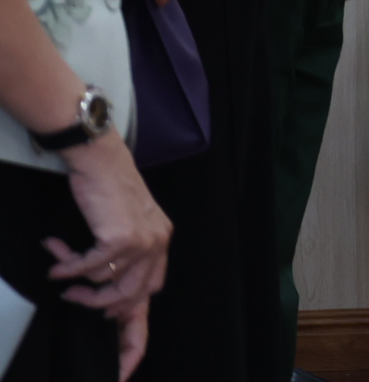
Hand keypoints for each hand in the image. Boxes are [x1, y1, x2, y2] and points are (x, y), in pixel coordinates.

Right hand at [48, 132, 169, 348]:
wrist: (101, 159)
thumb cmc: (106, 191)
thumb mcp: (121, 226)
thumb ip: (119, 260)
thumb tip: (100, 294)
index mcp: (159, 243)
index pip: (151, 297)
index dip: (136, 337)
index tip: (124, 367)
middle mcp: (157, 244)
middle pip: (129, 300)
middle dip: (98, 307)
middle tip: (72, 298)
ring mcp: (143, 241)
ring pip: (109, 288)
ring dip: (81, 287)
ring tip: (64, 278)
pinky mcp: (122, 236)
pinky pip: (90, 268)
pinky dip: (70, 269)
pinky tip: (57, 262)